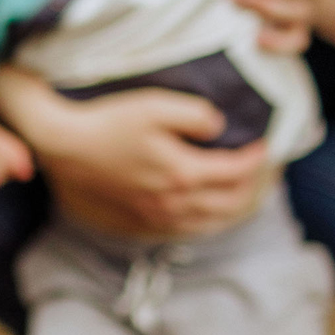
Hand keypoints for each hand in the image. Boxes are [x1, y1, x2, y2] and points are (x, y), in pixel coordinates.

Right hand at [0, 66, 273, 238]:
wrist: (66, 146)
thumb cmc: (110, 121)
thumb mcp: (156, 105)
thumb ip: (195, 114)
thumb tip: (220, 127)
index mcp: (183, 173)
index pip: (236, 172)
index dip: (257, 159)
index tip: (267, 144)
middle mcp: (175, 202)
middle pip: (232, 203)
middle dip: (256, 187)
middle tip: (267, 171)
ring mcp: (158, 215)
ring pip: (214, 222)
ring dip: (238, 208)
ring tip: (250, 193)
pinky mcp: (144, 219)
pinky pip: (191, 229)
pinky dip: (213, 221)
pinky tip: (214, 211)